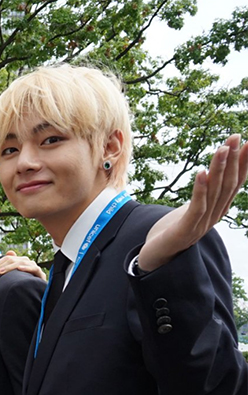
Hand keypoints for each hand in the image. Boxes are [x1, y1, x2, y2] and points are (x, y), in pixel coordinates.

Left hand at [0, 251, 45, 280]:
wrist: (37, 292)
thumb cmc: (23, 284)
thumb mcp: (12, 277)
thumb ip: (5, 269)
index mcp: (19, 261)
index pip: (7, 258)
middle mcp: (26, 262)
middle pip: (12, 260)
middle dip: (0, 266)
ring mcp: (33, 267)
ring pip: (21, 263)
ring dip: (10, 267)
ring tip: (0, 271)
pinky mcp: (40, 274)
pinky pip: (34, 268)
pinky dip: (27, 268)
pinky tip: (19, 269)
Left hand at [139, 133, 247, 271]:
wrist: (156, 256)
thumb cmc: (173, 230)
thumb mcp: (193, 207)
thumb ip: (204, 194)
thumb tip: (211, 173)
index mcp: (218, 210)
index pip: (234, 183)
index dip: (242, 163)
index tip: (246, 142)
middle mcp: (214, 216)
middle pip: (227, 185)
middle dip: (233, 160)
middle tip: (235, 137)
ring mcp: (202, 224)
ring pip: (214, 193)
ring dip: (219, 169)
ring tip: (221, 149)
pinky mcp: (186, 229)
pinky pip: (196, 207)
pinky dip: (200, 189)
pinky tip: (201, 173)